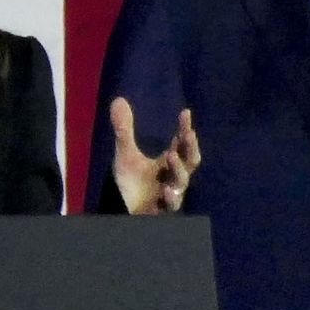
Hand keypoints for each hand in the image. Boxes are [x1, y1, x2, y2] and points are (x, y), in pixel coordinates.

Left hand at [109, 97, 199, 213]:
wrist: (121, 210)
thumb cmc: (130, 182)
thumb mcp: (125, 155)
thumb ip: (124, 130)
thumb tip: (118, 99)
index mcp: (168, 162)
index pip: (181, 143)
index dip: (184, 128)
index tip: (185, 113)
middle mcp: (173, 177)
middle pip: (190, 161)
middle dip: (190, 147)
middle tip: (187, 134)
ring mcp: (170, 194)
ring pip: (182, 182)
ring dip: (179, 169)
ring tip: (171, 155)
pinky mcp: (162, 210)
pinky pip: (171, 206)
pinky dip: (171, 198)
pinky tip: (166, 190)